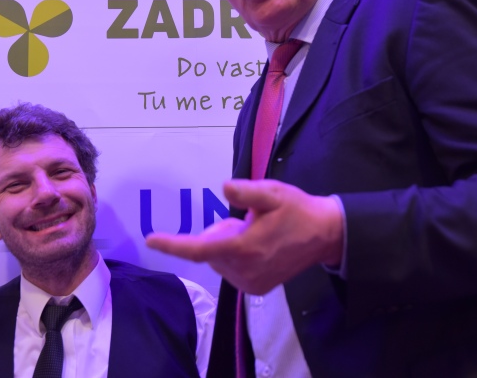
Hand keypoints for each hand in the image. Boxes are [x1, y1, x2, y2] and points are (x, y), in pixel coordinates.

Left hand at [145, 179, 343, 293]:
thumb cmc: (297, 210)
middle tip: (247, 220)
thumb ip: (247, 192)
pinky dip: (237, 257)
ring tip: (258, 233)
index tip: (151, 239)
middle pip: (210, 250)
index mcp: (244, 248)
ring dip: (229, 245)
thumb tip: (224, 188)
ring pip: (219, 261)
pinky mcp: (257, 289)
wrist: (325, 236)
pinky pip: (231, 270)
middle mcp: (244, 271)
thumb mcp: (273, 193)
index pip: (199, 249)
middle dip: (220, 233)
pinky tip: (261, 247)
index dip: (173, 245)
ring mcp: (251, 284)